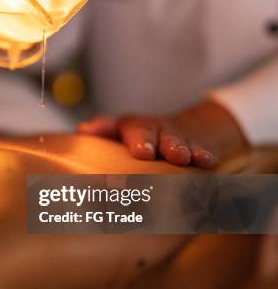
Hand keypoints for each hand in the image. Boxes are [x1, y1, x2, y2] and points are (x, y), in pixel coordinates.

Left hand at [78, 100, 246, 168]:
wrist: (190, 130)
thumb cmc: (146, 144)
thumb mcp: (123, 142)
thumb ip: (102, 141)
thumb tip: (80, 136)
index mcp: (125, 129)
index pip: (108, 126)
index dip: (100, 129)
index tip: (89, 133)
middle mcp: (148, 129)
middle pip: (143, 130)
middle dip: (143, 140)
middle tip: (144, 153)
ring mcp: (173, 136)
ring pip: (174, 139)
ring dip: (177, 147)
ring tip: (182, 158)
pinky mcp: (196, 145)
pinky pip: (200, 149)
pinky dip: (203, 154)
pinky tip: (207, 162)